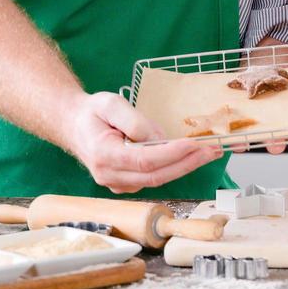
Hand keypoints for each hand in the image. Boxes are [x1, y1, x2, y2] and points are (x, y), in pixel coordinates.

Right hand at [66, 91, 224, 193]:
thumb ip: (135, 121)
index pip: (145, 160)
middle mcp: (110, 175)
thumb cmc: (92, 113)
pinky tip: (190, 156)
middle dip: (188, 163)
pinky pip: (154, 179)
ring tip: (209, 152)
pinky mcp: (126, 184)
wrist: (74, 125)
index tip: (195, 144)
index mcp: (104, 156)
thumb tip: (159, 139)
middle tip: (213, 150)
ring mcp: (118, 184)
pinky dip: (174, 168)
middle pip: (156, 176)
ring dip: (186, 166)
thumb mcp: (111, 104)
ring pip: (158, 180)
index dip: (173, 154)